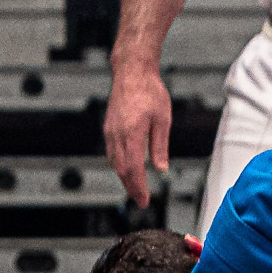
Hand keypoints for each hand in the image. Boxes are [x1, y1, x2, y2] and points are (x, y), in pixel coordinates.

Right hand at [103, 66, 172, 206]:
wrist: (132, 72)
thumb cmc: (149, 91)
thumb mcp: (163, 120)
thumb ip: (160, 146)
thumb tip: (161, 169)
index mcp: (132, 133)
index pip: (133, 168)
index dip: (138, 187)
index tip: (144, 200)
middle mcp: (117, 134)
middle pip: (121, 169)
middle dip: (131, 187)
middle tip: (140, 200)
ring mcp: (110, 131)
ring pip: (114, 162)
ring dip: (124, 177)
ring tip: (135, 188)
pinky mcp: (109, 127)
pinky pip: (111, 152)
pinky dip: (119, 164)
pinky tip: (126, 169)